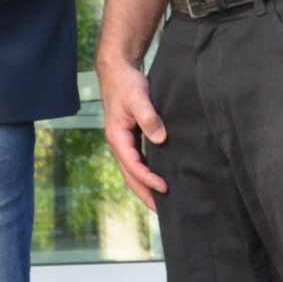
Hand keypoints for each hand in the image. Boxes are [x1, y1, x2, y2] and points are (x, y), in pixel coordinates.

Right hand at [98, 57, 168, 206]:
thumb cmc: (127, 83)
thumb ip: (149, 117)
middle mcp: (118, 143)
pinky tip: (157, 179)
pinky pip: (136, 161)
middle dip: (144, 194)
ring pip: (132, 171)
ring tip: (161, 202)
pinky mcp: (129, 137)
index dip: (148, 179)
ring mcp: (122, 141)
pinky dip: (145, 173)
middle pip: (129, 176)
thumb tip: (160, 139)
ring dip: (144, 187)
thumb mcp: (138, 97)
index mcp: (117, 137)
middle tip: (162, 211)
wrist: (118, 70)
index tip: (165, 188)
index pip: (133, 166)